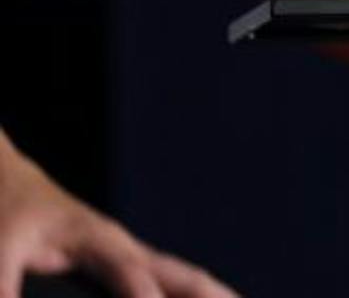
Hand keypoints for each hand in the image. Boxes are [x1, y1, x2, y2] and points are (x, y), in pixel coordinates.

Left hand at [0, 134, 235, 297]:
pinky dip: (189, 294)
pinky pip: (164, 281)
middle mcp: (122, 246)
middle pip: (181, 274)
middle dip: (212, 296)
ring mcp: (124, 253)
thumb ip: (7, 288)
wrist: (8, 178)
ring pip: (180, 277)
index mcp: (98, 239)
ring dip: (211, 295)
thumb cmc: (6, 208)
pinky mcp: (117, 262)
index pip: (133, 277)